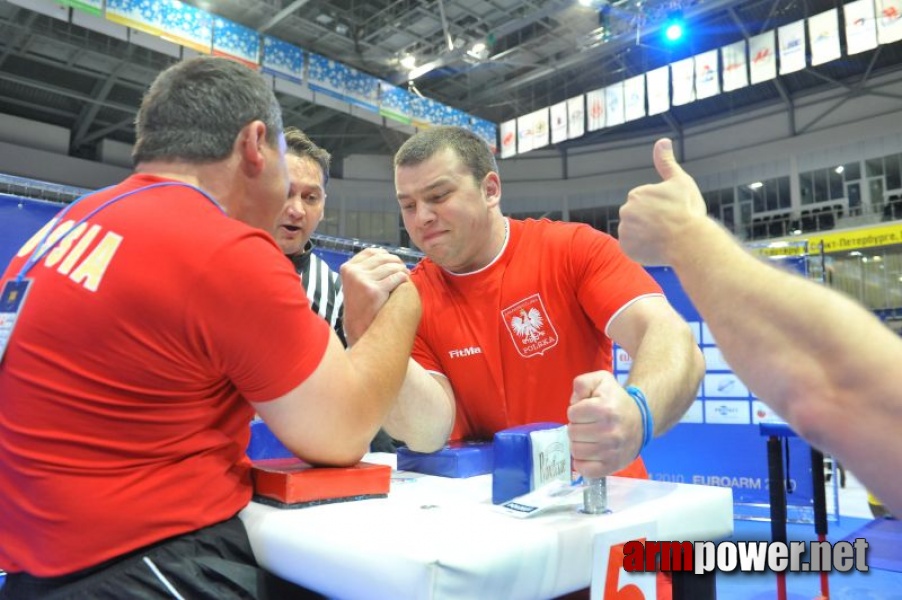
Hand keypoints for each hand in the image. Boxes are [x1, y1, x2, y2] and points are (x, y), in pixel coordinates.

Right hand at [340, 247, 409, 344]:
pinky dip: (403, 278)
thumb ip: (365, 268)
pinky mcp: (374, 291)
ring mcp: (362, 281)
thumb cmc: (361, 304)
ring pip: (391, 267)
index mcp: (347, 268)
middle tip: (404, 269)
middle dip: (396, 262)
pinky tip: (405, 282)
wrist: (359, 328)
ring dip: (402, 270)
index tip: (392, 261)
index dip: (385, 254)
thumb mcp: (355, 282)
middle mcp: (353, 272)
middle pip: (382, 257)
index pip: (371, 252)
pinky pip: (396, 277)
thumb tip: (385, 254)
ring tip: (406, 275)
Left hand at [567, 371, 642, 478]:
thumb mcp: (601, 381)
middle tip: (588, 425)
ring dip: (579, 443)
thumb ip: (582, 382)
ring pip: (576, 451)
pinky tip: (589, 453)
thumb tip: (574, 400)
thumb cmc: (616, 401)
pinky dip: (582, 462)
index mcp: (605, 409)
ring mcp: (610, 451)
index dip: (576, 411)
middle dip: (577, 427)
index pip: (572, 413)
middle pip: (572, 433)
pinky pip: (584, 469)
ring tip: (589, 438)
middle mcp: (609, 432)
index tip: (586, 412)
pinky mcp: (611, 466)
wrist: (641, 421)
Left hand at [618, 138, 707, 265]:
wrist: (689, 242)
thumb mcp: (680, 182)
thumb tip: (662, 141)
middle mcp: (625, 211)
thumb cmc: (688, 211)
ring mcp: (625, 231)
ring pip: (635, 232)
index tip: (672, 212)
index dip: (661, 208)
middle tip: (669, 226)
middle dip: (651, 221)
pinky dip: (642, 249)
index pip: (646, 202)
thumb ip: (666, 163)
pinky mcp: (626, 249)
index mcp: (636, 194)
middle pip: (638, 217)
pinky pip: (633, 248)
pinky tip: (656, 248)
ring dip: (646, 235)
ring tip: (664, 238)